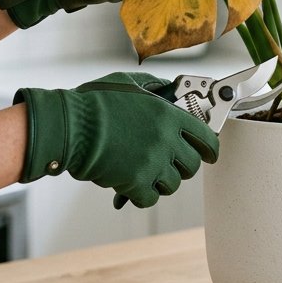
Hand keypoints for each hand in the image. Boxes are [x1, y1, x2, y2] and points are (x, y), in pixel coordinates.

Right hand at [14, 72, 218, 207]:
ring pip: (173, 184)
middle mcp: (166, 139)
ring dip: (161, 181)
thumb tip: (168, 90)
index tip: (209, 154)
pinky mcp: (135, 183)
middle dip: (182, 166)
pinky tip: (132, 185)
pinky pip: (150, 198)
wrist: (71, 126)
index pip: (205, 137)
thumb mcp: (130, 84)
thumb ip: (154, 88)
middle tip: (170, 164)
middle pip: (192, 165)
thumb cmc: (95, 103)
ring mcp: (152, 162)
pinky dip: (142, 195)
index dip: (210, 149)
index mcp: (169, 115)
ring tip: (146, 172)